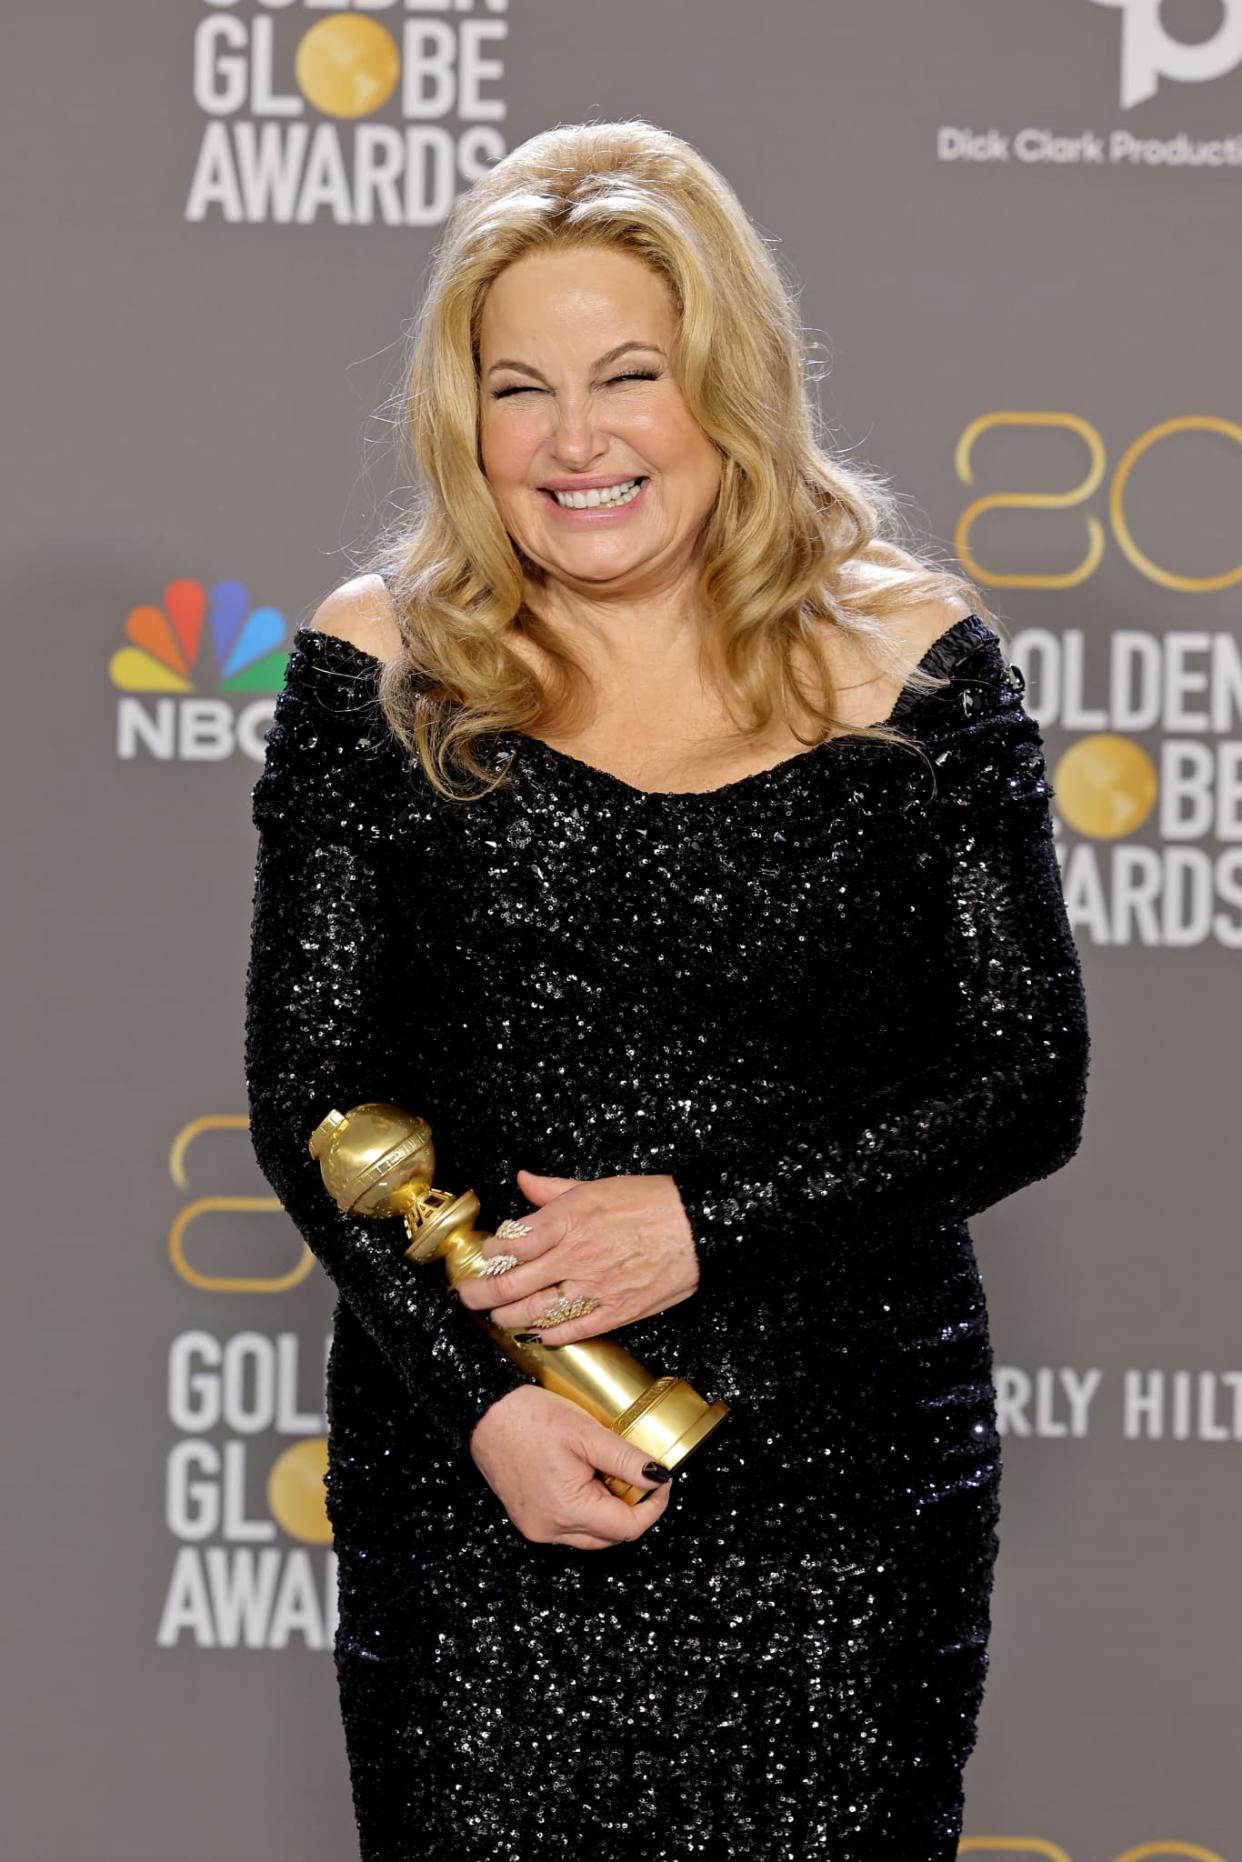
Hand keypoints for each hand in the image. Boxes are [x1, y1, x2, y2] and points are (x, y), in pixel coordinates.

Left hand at [455, 1167, 699, 1345]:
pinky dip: (545, 1334)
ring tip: (497, 1315)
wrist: (696, 1228)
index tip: (487, 1255)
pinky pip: (568, 1331)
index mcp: (568, 1220)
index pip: (511, 1243)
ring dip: (506, 1317)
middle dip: (481, 1293)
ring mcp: (592, 1288)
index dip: (491, 1253)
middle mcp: (574, 1256)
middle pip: (511, 1283)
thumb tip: (524, 1181)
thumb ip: (554, 1190)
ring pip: (533, 1312)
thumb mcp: (597, 1186)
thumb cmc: (651, 1203)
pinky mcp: (613, 1312)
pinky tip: (534, 1331)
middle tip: (468, 1294)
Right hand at [469, 1385, 674, 1547]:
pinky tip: (587, 1478)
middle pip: (612, 1536)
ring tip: (610, 1472)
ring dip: (610, 1510)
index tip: (662, 1480)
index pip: (628, 1529)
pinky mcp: (529, 1519)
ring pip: (592, 1534)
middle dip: (633, 1507)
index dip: (653, 1506)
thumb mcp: (585, 1433)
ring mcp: (537, 1527)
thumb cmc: (526, 1418)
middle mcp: (551, 1530)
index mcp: (568, 1511)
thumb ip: (625, 1459)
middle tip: (637, 1472)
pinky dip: (587, 1508)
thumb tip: (660, 1477)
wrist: (483, 1413)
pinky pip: (570, 1526)